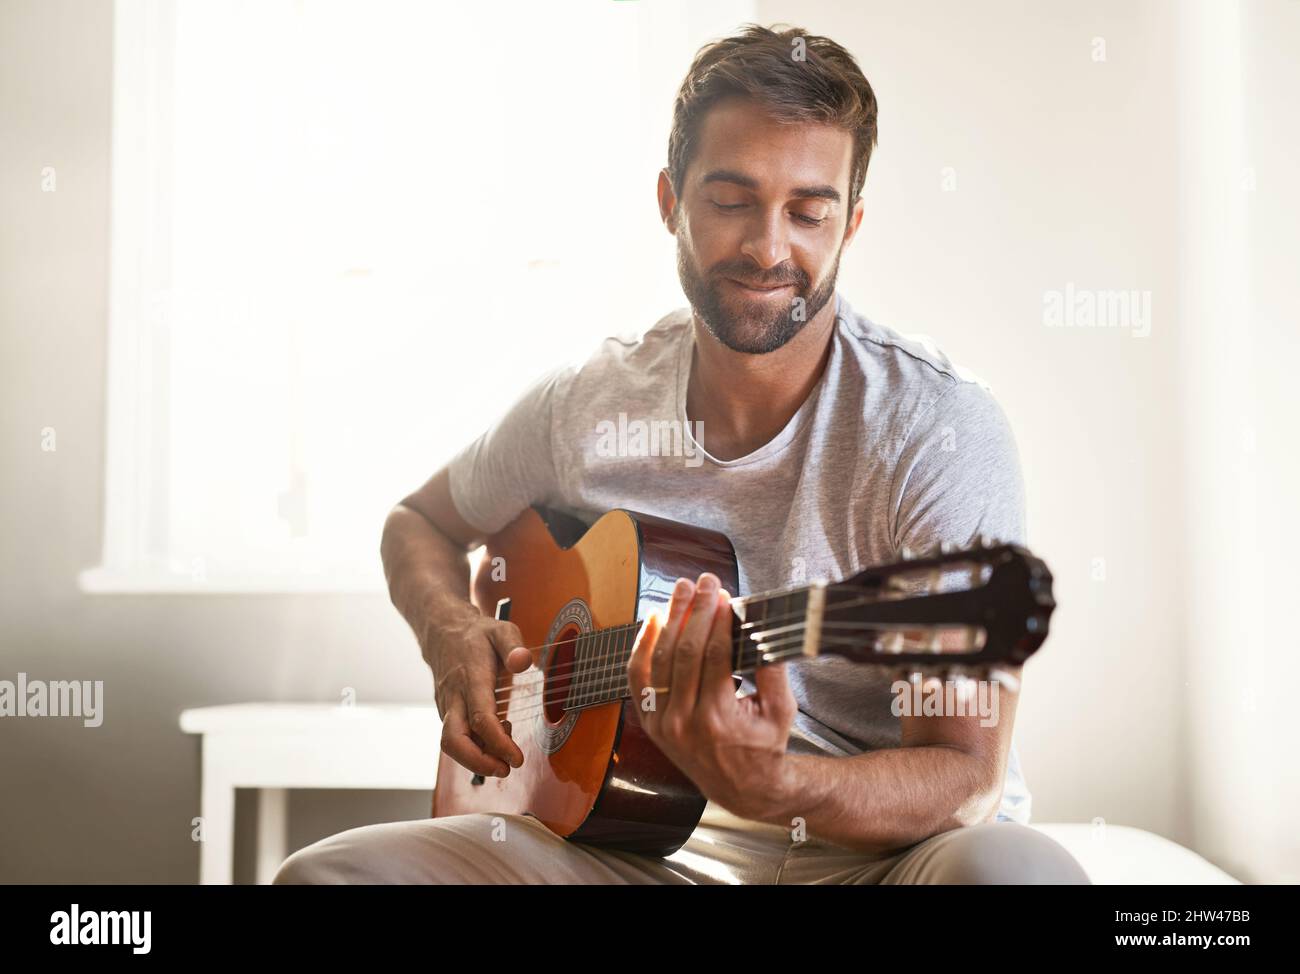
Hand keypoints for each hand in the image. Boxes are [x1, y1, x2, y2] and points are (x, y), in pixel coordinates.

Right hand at [423, 601, 530, 777]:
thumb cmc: (476, 635)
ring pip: (453, 745)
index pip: (480, 719)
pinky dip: (476, 747)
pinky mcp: (447, 714)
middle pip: (454, 741)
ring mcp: (447, 708)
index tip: (516, 758)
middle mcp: (454, 697)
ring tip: (507, 752)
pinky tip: (498, 737)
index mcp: (470, 679)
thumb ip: (513, 645)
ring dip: (479, 758)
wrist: (442, 633)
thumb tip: (523, 662)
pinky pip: (458, 739)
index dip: (498, 743)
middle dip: (479, 763)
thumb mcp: (501, 630)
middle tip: (506, 769)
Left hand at [627, 573, 796, 819]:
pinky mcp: (649, 722)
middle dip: (695, 611)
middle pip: (685, 652)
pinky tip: (654, 619)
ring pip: (660, 660)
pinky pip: (637, 677)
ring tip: (681, 591)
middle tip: (704, 582)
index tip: (723, 595)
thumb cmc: (764, 745)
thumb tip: (762, 627)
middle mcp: (683, 722)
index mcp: (717, 719)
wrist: (741, 786)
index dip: (718, 621)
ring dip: (671, 619)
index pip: (714, 656)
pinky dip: (642, 646)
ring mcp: (661, 723)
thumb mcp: (780, 710)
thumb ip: (772, 670)